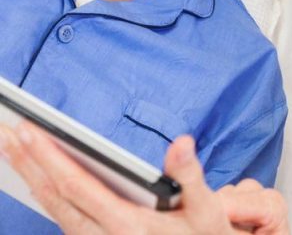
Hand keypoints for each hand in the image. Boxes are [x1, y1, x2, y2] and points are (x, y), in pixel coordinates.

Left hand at [0, 121, 289, 234]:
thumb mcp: (206, 208)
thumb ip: (190, 176)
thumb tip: (181, 142)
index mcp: (127, 225)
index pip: (77, 186)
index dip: (49, 158)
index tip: (29, 131)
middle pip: (55, 196)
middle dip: (29, 162)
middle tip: (7, 130)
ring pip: (54, 209)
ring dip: (32, 177)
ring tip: (14, 149)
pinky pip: (62, 217)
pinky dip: (45, 194)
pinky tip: (40, 179)